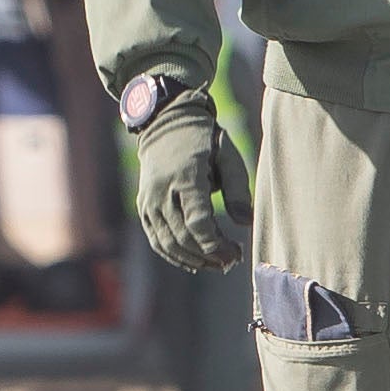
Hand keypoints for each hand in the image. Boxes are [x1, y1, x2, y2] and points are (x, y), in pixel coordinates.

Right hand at [131, 89, 248, 274]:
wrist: (166, 126)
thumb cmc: (205, 142)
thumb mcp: (228, 156)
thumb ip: (237, 189)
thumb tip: (245, 222)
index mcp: (185, 178)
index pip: (197, 222)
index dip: (216, 244)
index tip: (236, 252)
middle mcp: (162, 192)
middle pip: (183, 237)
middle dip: (209, 255)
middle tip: (232, 261)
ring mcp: (149, 202)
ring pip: (168, 244)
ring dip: (193, 259)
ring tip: (217, 264)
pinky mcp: (144, 208)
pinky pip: (156, 240)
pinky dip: (174, 256)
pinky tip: (194, 262)